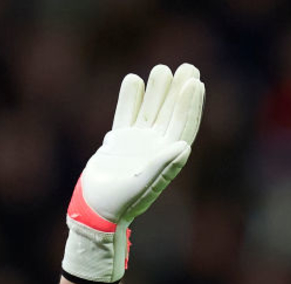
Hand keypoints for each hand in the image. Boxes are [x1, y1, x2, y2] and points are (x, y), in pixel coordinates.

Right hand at [62, 63, 204, 283]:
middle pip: (171, 113)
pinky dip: (130, 99)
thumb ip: (163, 165)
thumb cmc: (122, 202)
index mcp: (168, 157)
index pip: (183, 125)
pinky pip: (127, 115)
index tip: (194, 83)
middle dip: (179, 91)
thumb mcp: (144, 183)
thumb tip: (184, 146)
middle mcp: (156, 148)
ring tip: (161, 69)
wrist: (96, 209)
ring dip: (157, 91)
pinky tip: (133, 80)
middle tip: (189, 67)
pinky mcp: (119, 142)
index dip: (189, 105)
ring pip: (150, 111)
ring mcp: (138, 143)